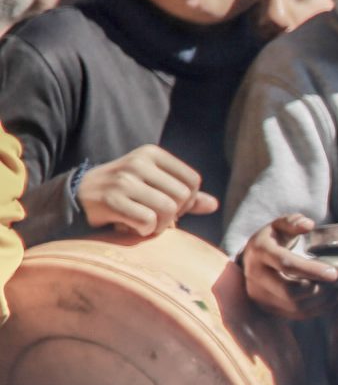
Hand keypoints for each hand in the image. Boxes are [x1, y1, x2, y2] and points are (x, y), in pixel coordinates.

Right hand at [78, 145, 218, 236]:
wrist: (76, 196)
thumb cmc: (123, 193)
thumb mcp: (153, 185)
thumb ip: (184, 195)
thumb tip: (214, 205)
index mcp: (152, 153)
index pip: (193, 181)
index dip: (187, 200)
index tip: (168, 205)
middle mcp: (138, 162)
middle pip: (182, 197)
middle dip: (173, 214)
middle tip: (153, 216)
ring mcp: (124, 180)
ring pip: (167, 210)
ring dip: (159, 225)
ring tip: (142, 222)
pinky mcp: (111, 199)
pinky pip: (147, 222)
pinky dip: (143, 231)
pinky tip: (128, 226)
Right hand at [242, 213, 337, 318]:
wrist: (252, 260)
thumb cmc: (272, 240)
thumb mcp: (279, 225)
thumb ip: (293, 222)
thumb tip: (308, 225)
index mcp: (260, 252)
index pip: (286, 265)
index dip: (312, 270)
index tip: (334, 273)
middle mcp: (255, 276)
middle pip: (290, 292)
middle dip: (318, 288)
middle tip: (337, 281)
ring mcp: (260, 295)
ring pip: (296, 306)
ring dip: (322, 299)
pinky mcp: (269, 308)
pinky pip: (298, 314)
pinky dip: (318, 307)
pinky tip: (330, 296)